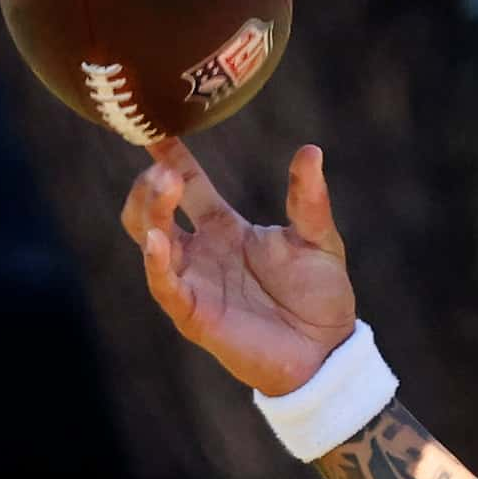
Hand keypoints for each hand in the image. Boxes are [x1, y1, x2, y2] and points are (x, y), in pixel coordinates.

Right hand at [118, 139, 355, 395]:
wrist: (328, 353)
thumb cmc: (322, 297)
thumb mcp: (319, 240)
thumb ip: (309, 200)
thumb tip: (311, 151)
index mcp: (225, 228)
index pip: (186, 183)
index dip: (168, 155)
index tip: (155, 126)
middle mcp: (201, 251)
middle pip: (153, 208)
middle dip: (152, 184)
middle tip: (165, 167)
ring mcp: (193, 281)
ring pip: (149, 239)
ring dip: (150, 210)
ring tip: (165, 186)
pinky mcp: (194, 314)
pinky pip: (165, 285)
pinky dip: (157, 262)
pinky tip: (161, 240)